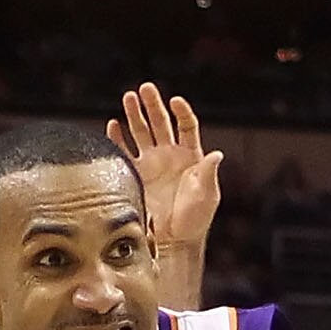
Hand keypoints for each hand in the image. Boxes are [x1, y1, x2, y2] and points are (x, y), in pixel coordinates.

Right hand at [108, 83, 222, 259]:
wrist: (174, 240)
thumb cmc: (196, 219)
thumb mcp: (208, 195)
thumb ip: (209, 173)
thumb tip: (217, 154)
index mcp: (191, 156)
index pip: (186, 126)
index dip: (181, 112)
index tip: (175, 102)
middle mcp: (170, 155)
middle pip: (161, 123)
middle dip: (153, 105)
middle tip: (144, 89)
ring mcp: (152, 164)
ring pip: (142, 133)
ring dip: (135, 115)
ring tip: (128, 97)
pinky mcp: (136, 175)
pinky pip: (125, 152)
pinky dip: (119, 139)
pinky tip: (113, 125)